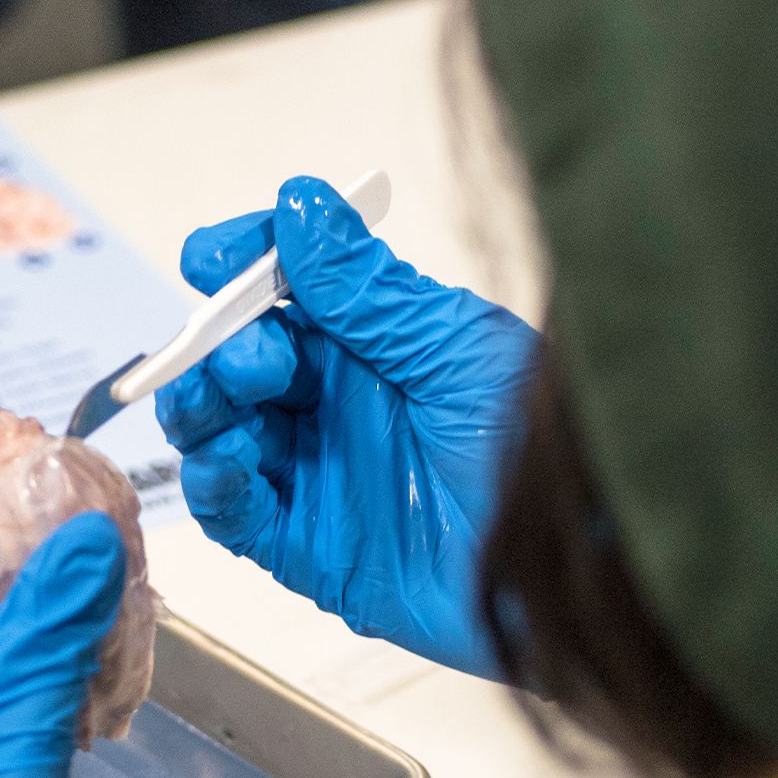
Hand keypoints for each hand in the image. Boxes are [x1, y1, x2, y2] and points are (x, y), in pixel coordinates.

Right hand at [156, 176, 539, 679]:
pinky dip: (213, 486)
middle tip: (256, 360)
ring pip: (219, 430)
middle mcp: (335, 404)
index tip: (210, 257)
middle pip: (236, 359)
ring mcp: (316, 473)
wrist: (574, 569)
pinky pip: (234, 513)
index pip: (280, 290)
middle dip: (221, 346)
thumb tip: (301, 208)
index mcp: (371, 344)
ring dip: (203, 410)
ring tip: (227, 408)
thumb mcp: (458, 351)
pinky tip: (225, 467)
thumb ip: (368, 291)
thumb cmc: (544, 453)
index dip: (238, 267)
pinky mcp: (307, 548)